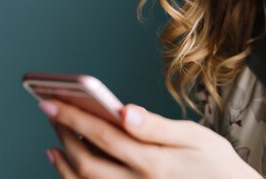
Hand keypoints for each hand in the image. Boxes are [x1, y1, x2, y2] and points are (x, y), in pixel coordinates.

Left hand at [39, 99, 261, 178]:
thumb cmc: (216, 163)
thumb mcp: (195, 137)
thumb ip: (158, 126)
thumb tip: (124, 111)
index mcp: (153, 162)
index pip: (104, 136)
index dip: (74, 118)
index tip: (50, 101)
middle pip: (87, 160)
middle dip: (63, 133)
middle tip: (49, 108)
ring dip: (63, 159)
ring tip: (53, 135)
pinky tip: (66, 163)